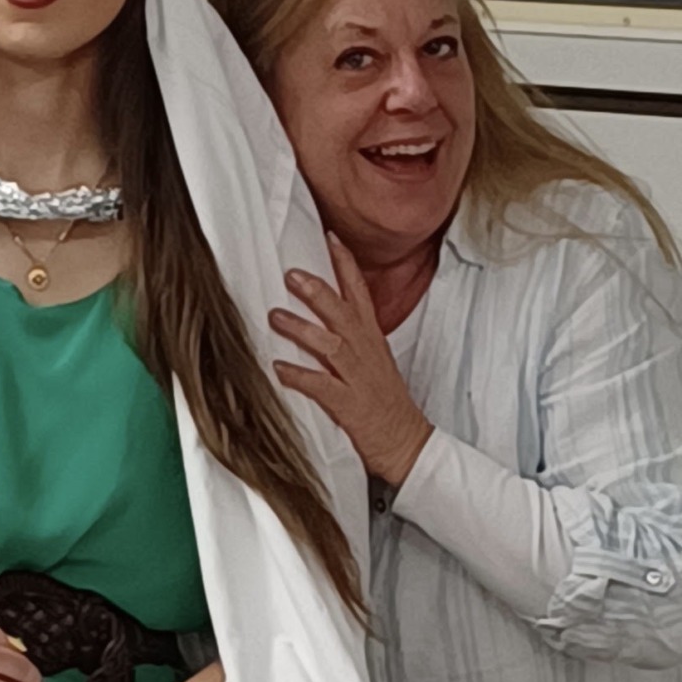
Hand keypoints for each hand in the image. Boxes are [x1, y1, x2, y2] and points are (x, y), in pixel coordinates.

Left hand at [270, 235, 432, 485]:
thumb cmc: (386, 404)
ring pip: (331, 345)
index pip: (361, 294)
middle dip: (318, 291)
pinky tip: (278, 369)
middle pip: (343, 314)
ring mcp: (359, 379)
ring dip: (302, 329)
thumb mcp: (373, 362)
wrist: (407, 442)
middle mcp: (366, 354)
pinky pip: (322, 386)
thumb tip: (323, 318)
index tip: (331, 238)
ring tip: (275, 316)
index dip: (346, 265)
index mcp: (372, 341)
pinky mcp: (350, 406)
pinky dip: (299, 376)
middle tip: (291, 273)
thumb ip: (351, 338)